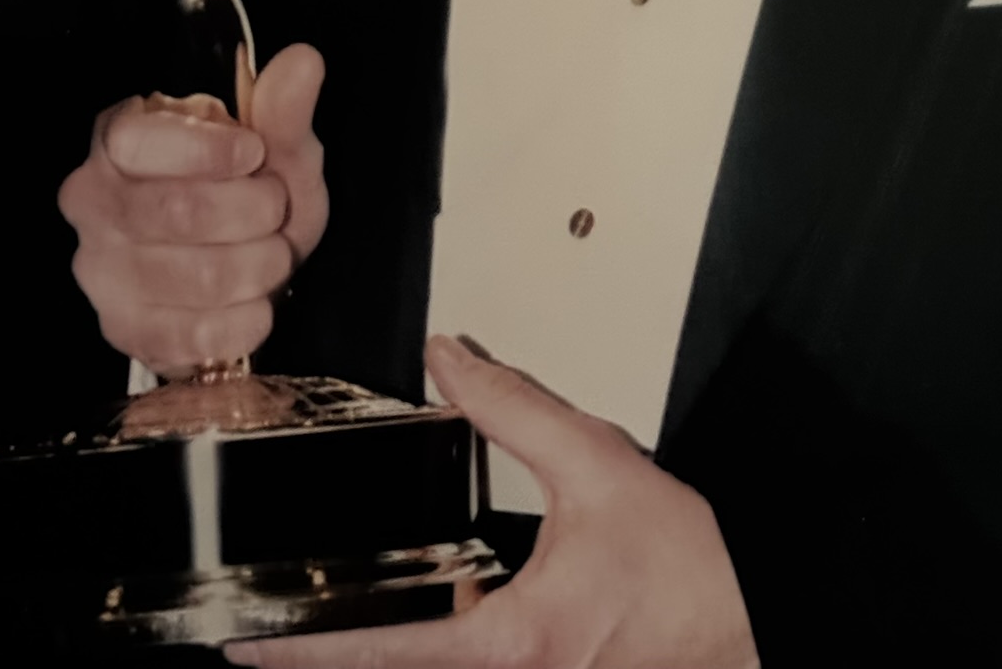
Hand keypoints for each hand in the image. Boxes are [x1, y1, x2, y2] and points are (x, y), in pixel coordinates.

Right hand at [57, 42, 327, 374]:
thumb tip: (301, 63)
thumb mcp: (275, 148)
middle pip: (177, 212)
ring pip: (195, 277)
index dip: (205, 151)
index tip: (254, 153)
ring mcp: (102, 271)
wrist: (241, 265)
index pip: (139, 142)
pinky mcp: (124, 329)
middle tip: (277, 207)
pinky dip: (244, 321)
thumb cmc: (247, 192)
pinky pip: (192, 336)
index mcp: (121, 140)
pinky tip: (256, 302)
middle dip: (254, 212)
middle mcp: (95, 203)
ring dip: (259, 266)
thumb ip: (284, 109)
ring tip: (273, 253)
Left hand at [223, 335, 758, 668]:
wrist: (754, 618)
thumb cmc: (692, 572)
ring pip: (434, 668)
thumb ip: (514, 408)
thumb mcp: (598, 462)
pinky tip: (434, 603)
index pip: (380, 648)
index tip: (247, 641)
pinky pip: (475, 666)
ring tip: (340, 604)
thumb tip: (451, 363)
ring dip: (389, 637)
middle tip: (273, 617)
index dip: (304, 647)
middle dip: (335, 639)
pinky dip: (438, 638)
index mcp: (510, 638)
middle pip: (397, 667)